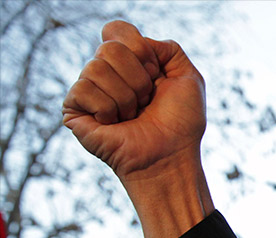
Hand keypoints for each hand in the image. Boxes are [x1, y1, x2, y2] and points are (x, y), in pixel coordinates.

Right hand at [62, 20, 212, 237]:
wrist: (170, 157)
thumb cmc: (181, 123)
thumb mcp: (188, 78)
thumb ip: (169, 49)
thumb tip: (140, 40)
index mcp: (129, 62)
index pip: (117, 29)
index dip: (141, 50)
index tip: (155, 74)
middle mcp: (105, 72)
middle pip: (109, 47)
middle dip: (138, 77)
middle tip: (146, 101)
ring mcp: (88, 90)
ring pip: (96, 67)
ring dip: (126, 96)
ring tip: (133, 115)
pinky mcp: (74, 109)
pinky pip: (84, 89)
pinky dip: (108, 108)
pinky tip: (115, 124)